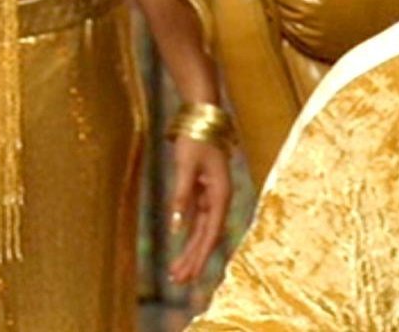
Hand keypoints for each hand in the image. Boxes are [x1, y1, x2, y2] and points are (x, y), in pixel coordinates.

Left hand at [168, 137, 231, 283]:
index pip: (211, 232)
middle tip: (179, 282)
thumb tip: (177, 226)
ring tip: (177, 273)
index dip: (200, 255)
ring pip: (202, 230)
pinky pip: (196, 219)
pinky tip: (180, 249)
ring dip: (191, 251)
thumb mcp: (186, 166)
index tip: (189, 274)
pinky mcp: (203, 191)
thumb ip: (182, 195)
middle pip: (208, 236)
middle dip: (194, 260)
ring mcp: (212, 195)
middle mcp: (220, 198)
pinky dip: (188, 235)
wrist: (202, 116)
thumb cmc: (196, 138)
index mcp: (221, 194)